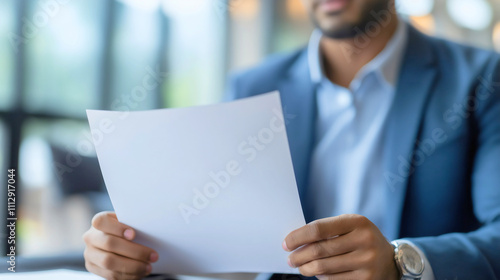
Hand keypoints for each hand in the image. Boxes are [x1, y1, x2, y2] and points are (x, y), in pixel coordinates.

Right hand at [83, 211, 158, 279]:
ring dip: (133, 266)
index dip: (117, 228)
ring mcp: (90, 254)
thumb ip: (133, 223)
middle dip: (134, 251)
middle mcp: (91, 237)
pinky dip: (128, 275)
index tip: (133, 234)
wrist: (116, 241)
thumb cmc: (126, 229)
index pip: (102, 221)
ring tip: (149, 267)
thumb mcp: (128, 222)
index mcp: (99, 221)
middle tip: (153, 256)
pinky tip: (141, 272)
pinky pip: (110, 275)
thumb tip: (150, 228)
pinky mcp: (93, 268)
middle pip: (109, 244)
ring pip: (109, 262)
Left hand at [283, 214, 399, 279]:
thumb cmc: (361, 239)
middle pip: (319, 250)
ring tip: (300, 267)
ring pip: (324, 268)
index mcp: (357, 222)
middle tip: (290, 259)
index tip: (287, 243)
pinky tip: (318, 273)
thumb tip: (296, 241)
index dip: (298, 236)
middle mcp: (364, 241)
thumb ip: (327, 230)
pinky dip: (321, 277)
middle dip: (299, 256)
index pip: (319, 228)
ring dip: (307, 269)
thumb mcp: (350, 227)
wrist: (390, 260)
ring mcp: (366, 262)